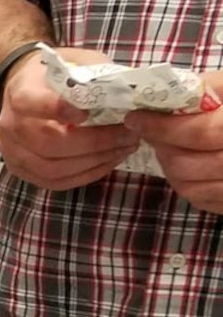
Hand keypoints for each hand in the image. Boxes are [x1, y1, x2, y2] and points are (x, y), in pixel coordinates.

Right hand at [0, 47, 141, 190]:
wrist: (25, 90)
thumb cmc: (56, 76)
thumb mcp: (76, 62)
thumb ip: (96, 75)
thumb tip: (129, 94)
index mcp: (21, 92)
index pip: (33, 104)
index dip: (58, 110)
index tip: (87, 112)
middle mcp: (11, 125)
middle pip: (48, 143)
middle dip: (94, 142)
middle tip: (129, 135)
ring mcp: (13, 151)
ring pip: (53, 168)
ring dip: (94, 162)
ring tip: (124, 149)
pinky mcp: (21, 170)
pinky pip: (54, 182)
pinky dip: (85, 175)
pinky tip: (107, 162)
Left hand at [123, 72, 222, 213]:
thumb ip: (208, 88)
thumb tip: (167, 99)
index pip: (200, 132)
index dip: (162, 127)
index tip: (135, 118)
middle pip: (190, 165)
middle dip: (162, 148)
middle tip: (150, 133)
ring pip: (192, 188)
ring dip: (170, 168)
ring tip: (167, 148)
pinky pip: (205, 201)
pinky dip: (188, 184)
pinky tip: (187, 165)